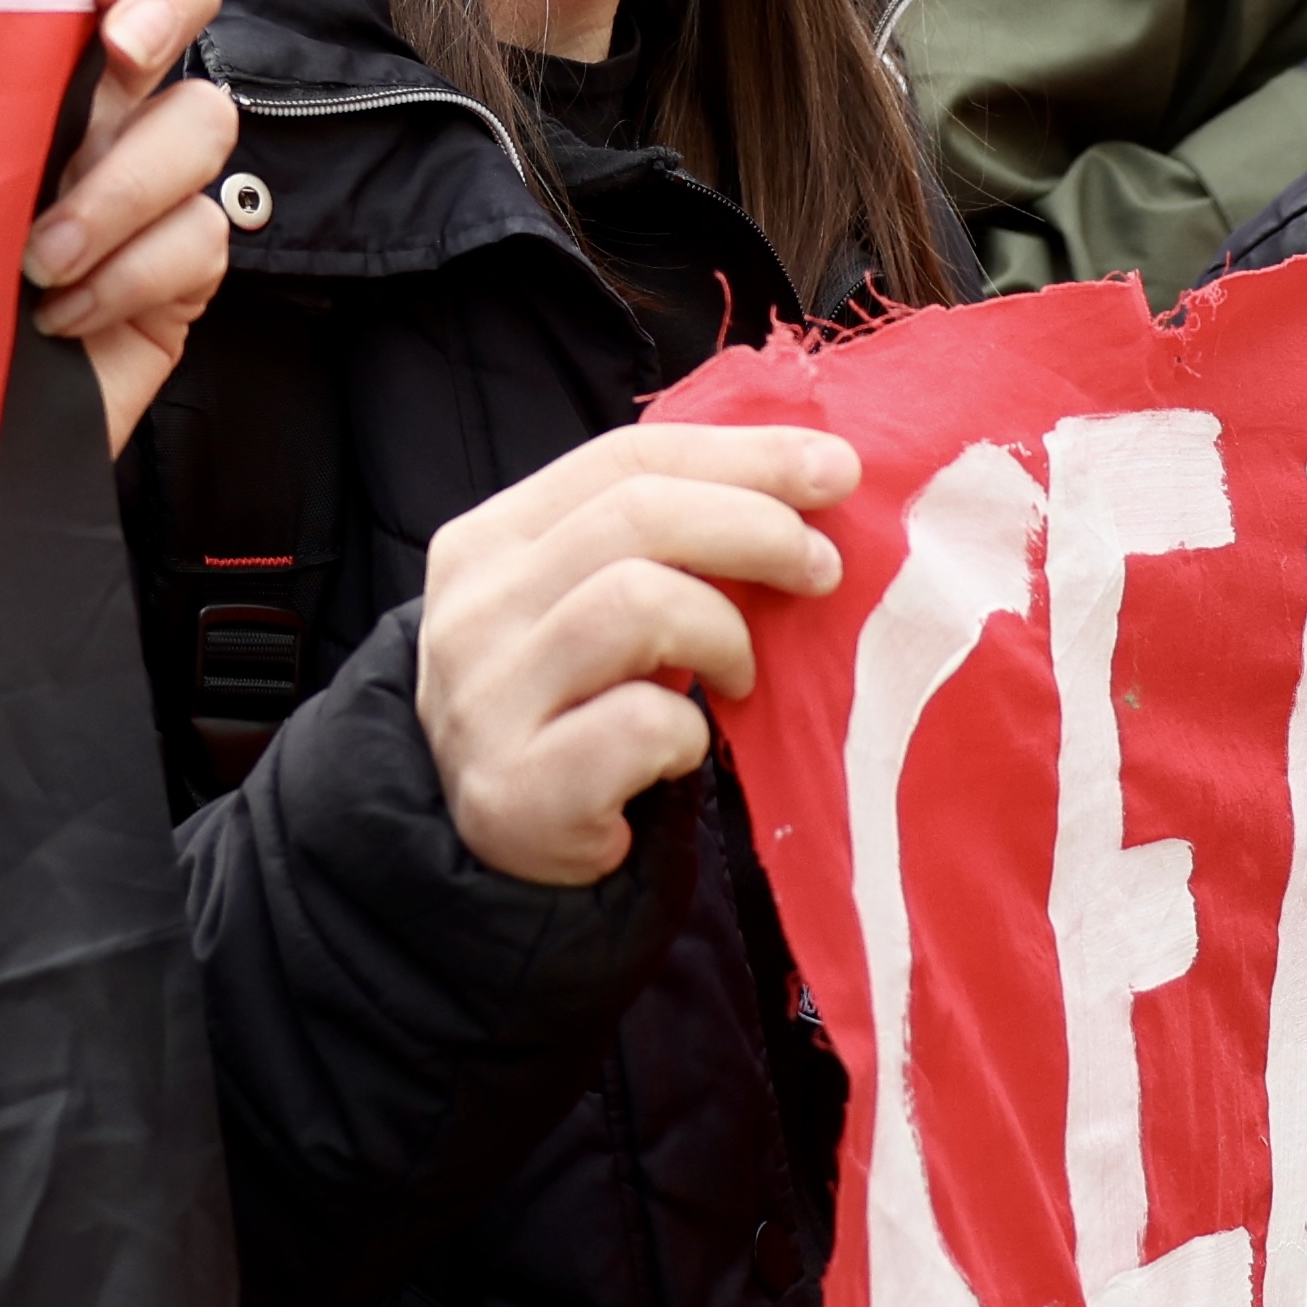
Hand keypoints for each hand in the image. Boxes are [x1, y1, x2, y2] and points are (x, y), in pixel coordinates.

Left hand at [19, 0, 235, 451]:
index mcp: (27, 56)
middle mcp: (101, 102)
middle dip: (164, 10)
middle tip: (117, 58)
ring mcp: (151, 186)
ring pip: (203, 122)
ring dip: (118, 186)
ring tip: (35, 257)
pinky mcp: (181, 274)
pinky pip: (201, 237)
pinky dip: (129, 275)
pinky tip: (60, 315)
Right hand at [412, 422, 857, 887]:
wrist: (500, 850)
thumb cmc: (577, 708)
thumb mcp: (592, 603)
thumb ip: (664, 540)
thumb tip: (814, 474)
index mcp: (487, 541)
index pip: (625, 459)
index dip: (743, 456)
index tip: (836, 469)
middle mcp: (469, 611)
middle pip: (637, 516)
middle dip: (757, 529)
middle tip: (822, 570)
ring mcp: (482, 702)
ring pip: (638, 603)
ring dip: (725, 633)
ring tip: (740, 675)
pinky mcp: (515, 792)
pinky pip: (643, 723)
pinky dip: (690, 731)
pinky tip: (685, 749)